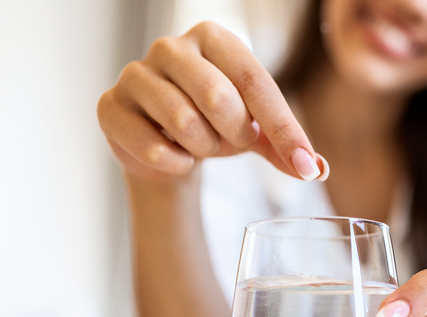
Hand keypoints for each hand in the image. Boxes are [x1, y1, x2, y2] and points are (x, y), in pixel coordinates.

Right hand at [96, 21, 327, 182]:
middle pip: (220, 99)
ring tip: (199, 144)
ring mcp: (136, 74)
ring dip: (203, 149)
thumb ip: (285, 144)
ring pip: (184, 124)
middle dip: (235, 136)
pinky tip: (173, 155)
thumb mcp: (255, 130)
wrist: (162, 145)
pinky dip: (175, 164)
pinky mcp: (110, 106)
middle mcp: (172, 47)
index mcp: (214, 38)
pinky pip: (154, 148)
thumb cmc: (213, 125)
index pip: (255, 81)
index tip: (304, 165)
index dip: (283, 128)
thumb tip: (316, 168)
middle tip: (229, 140)